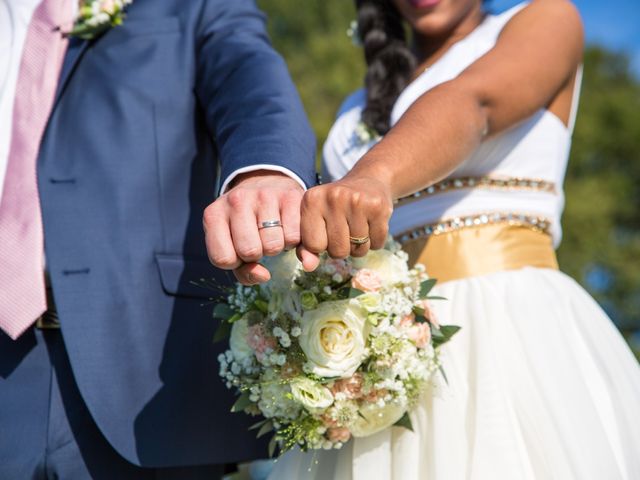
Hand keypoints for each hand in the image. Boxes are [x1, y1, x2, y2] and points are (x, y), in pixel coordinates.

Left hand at [203, 170, 315, 284]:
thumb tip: (264, 275)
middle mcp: (236, 200)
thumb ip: (244, 272)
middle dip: (259, 254)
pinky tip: (287, 227)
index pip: (223, 259)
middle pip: (250, 252)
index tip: (241, 250)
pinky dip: (295, 240)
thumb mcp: (233, 244)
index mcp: (213, 215)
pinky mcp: (289, 196)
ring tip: (274, 233)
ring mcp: (264, 195)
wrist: (267, 184)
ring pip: (273, 245)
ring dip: (278, 247)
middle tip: (260, 241)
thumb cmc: (247, 224)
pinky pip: (294, 236)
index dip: (236, 263)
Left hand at [298, 175, 392, 267]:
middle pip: (337, 251)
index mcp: (311, 200)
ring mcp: (357, 201)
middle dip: (342, 248)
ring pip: (358, 250)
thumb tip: (308, 267)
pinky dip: (375, 241)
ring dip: (359, 246)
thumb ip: (306, 247)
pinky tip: (371, 224)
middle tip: (345, 229)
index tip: (326, 231)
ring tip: (358, 226)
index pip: (313, 246)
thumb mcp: (315, 222)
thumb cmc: (335, 208)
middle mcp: (333, 197)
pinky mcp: (378, 206)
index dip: (322, 245)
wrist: (368, 181)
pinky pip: (377, 244)